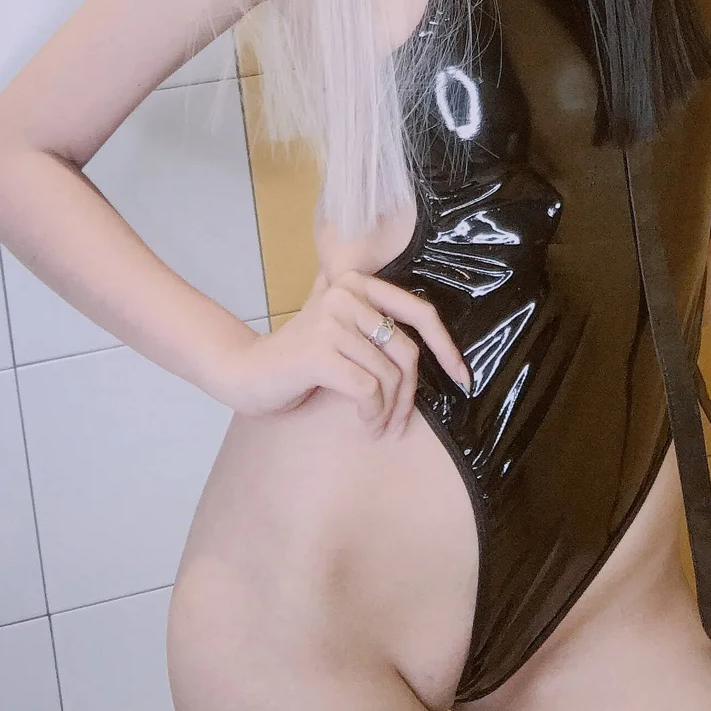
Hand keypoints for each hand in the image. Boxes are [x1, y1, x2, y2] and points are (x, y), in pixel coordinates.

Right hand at [217, 269, 471, 435]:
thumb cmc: (301, 361)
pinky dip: (373, 414)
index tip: (463, 379)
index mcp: (356, 283)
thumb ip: (375, 320)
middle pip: (407, 351)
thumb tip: (435, 346)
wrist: (247, 375)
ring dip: (390, 411)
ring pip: (389, 374)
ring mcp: (332, 321)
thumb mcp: (340, 329)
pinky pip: (369, 390)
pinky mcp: (320, 352)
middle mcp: (345, 293)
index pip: (419, 312)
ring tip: (379, 427)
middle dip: (410, 395)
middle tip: (400, 424)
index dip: (447, 348)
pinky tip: (365, 424)